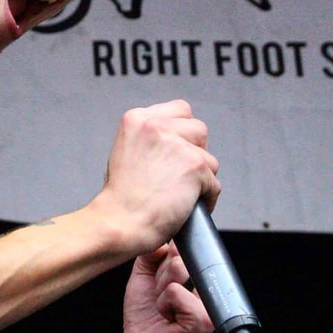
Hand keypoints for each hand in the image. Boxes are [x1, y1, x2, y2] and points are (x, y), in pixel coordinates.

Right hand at [97, 100, 219, 253]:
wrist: (118, 222)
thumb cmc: (119, 197)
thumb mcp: (125, 151)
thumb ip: (149, 139)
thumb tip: (175, 140)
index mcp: (137, 119)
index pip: (180, 110)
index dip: (182, 133)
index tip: (175, 152)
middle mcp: (156, 126)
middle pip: (198, 129)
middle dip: (194, 152)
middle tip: (177, 176)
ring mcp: (177, 145)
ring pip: (210, 157)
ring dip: (200, 177)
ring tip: (178, 194)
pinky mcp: (196, 165)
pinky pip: (214, 184)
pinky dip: (205, 199)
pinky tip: (184, 207)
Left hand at [114, 242, 213, 332]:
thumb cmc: (144, 317)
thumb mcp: (143, 278)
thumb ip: (151, 255)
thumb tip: (162, 239)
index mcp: (196, 280)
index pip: (185, 251)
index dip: (169, 257)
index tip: (160, 277)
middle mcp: (206, 291)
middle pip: (180, 257)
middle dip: (159, 275)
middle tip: (159, 296)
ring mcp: (208, 306)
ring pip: (177, 271)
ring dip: (159, 290)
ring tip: (163, 308)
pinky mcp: (203, 320)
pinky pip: (176, 292)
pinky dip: (163, 304)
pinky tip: (167, 319)